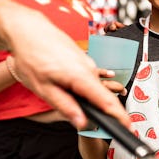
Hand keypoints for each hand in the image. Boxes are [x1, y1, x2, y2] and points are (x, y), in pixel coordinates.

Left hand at [3, 9, 131, 130]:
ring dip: (88, 99)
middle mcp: (89, 69)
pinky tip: (65, 85)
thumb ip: (65, 106)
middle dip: (103, 112)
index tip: (129, 128)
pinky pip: (88, 79)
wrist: (29, 30)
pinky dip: (83, 88)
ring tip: (66, 97)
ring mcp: (88, 64)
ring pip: (94, 88)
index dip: (120, 116)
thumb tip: (82, 123)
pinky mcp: (83, 61)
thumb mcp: (43, 88)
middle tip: (94, 123)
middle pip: (103, 96)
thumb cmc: (32, 56)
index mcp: (81, 77)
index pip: (107, 101)